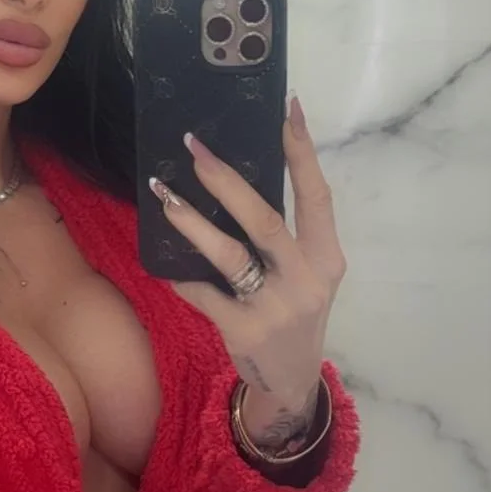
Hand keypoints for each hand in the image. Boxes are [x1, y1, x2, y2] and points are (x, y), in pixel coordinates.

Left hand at [150, 98, 345, 447]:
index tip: (288, 108)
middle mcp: (306, 280)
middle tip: (193, 147)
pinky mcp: (243, 330)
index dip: (303, 152)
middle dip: (226, 180)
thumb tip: (239, 180)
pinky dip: (181, 276)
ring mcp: (275, 307)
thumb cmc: (293, 316)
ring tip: (164, 195)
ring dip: (191, 222)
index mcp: (326, 259)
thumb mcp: (307, 277)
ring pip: (228, 254)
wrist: (291, 383)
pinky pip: (202, 293)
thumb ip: (287, 238)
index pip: (317, 196)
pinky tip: (164, 264)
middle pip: (265, 219)